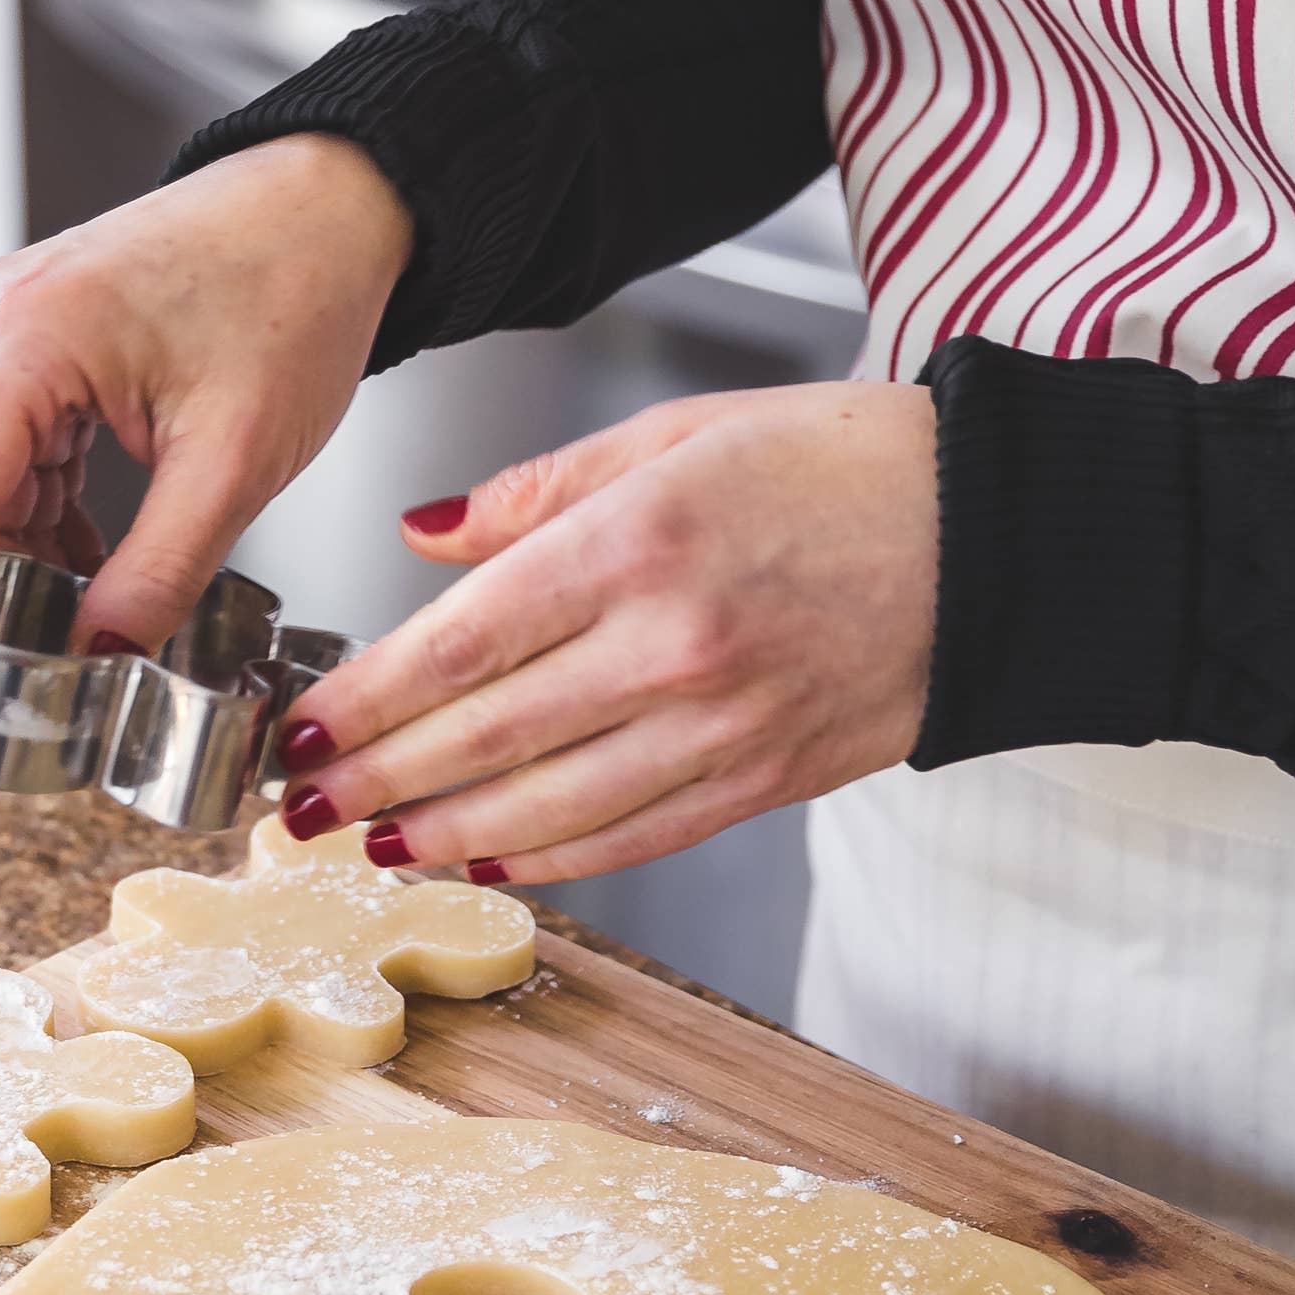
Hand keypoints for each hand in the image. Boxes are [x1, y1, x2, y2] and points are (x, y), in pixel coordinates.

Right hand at [0, 137, 412, 650]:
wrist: (332, 204)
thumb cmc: (296, 284)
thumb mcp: (235, 461)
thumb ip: (158, 573)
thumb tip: (99, 658)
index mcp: (26, 334)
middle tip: (49, 674)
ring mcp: (7, 329)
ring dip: (25, 560)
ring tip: (83, 627)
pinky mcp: (33, 342)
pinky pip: (15, 454)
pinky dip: (47, 518)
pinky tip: (91, 567)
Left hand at [277, 382, 937, 883]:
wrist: (996, 536)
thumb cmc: (843, 464)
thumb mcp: (679, 434)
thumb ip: (538, 491)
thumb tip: (423, 537)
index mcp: (640, 543)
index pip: (462, 641)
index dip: (367, 699)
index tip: (302, 728)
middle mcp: (674, 646)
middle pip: (485, 736)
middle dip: (376, 780)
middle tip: (298, 806)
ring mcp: (721, 726)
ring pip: (548, 808)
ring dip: (443, 835)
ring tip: (370, 843)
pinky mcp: (765, 780)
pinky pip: (631, 836)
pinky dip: (547, 859)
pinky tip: (482, 860)